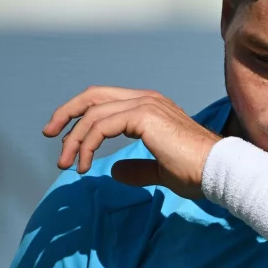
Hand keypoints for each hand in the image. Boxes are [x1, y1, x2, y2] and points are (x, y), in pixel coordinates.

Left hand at [42, 86, 220, 198]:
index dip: (80, 114)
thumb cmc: (197, 171)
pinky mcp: (144, 116)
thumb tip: (115, 171)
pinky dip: (86, 144)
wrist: (217, 170)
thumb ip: (138, 168)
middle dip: (67, 114)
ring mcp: (146, 105)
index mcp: (151, 106)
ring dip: (73, 138)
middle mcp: (147, 99)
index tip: (62, 137)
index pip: (106, 100)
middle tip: (49, 136)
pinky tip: (82, 165)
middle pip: (94, 96)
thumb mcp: (161, 170)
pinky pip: (101, 125)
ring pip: (93, 112)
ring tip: (66, 164)